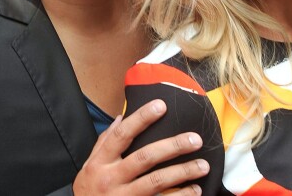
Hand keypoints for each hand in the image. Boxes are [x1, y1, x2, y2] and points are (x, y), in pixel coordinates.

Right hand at [73, 99, 208, 194]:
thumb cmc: (88, 191)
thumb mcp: (88, 166)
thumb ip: (104, 142)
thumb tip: (121, 117)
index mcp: (101, 162)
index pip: (122, 134)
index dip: (141, 118)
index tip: (161, 105)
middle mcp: (112, 179)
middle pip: (145, 158)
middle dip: (172, 147)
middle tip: (195, 139)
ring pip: (156, 182)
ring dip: (182, 173)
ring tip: (203, 166)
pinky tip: (195, 191)